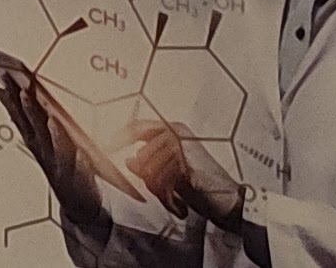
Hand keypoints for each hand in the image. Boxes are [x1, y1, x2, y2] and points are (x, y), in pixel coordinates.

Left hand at [127, 126, 246, 222]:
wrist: (231, 202)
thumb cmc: (201, 187)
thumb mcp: (171, 174)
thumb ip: (149, 165)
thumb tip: (128, 160)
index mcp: (173, 130)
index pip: (136, 128)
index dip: (117, 138)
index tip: (104, 148)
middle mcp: (176, 133)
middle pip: (141, 158)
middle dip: (151, 183)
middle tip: (167, 197)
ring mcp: (182, 147)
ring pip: (149, 173)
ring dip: (161, 194)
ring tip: (176, 202)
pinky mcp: (186, 165)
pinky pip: (160, 184)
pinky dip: (168, 200)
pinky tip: (180, 207)